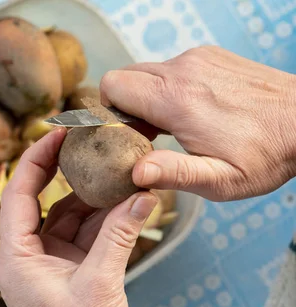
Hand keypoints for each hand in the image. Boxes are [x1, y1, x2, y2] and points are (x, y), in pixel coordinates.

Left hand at [0, 127, 157, 306]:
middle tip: (89, 144)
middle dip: (68, 175)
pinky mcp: (68, 274)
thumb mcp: (101, 284)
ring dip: (93, 200)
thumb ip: (120, 235)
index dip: (36, 159)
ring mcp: (48, 265)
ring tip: (118, 173)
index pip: (18, 194)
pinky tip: (127, 205)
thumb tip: (142, 195)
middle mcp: (26, 257)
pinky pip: (83, 237)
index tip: (56, 132)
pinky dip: (103, 223)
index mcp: (15, 257)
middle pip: (43, 201)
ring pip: (67, 218)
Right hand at [100, 45, 295, 200]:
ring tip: (172, 125)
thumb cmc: (266, 154)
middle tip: (147, 134)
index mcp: (176, 100)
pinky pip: (170, 67)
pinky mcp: (209, 55)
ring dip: (147, 97)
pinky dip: (169, 87)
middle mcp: (183, 70)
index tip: (128, 136)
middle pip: (124, 77)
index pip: (112, 86)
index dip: (109, 112)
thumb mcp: (220, 180)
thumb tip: (136, 172)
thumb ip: (174, 174)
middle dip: (125, 106)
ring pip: (146, 71)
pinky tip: (192, 110)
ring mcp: (197, 58)